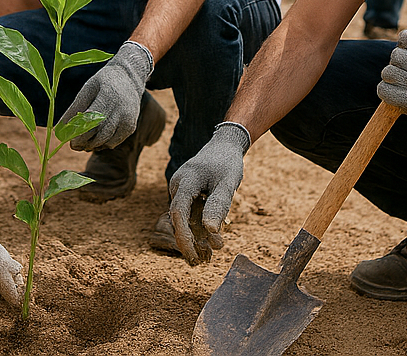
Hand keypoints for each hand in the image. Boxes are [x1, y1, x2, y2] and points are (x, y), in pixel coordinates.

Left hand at [61, 40, 152, 150]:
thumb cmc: (104, 82)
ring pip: (107, 142)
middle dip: (85, 143)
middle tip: (74, 145)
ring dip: (93, 146)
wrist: (129, 78)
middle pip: (100, 135)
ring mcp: (128, 120)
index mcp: (108, 97)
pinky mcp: (131, 127)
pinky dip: (103, 144)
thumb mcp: (87, 89)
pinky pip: (114, 142)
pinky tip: (96, 139)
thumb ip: (74, 108)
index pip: (92, 123)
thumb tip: (60, 129)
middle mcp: (121, 111)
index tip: (70, 142)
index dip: (80, 135)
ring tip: (84, 143)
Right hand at [167, 121, 249, 263]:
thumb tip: (210, 232)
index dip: (184, 236)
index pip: (178, 213)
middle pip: (178, 219)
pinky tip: (210, 242)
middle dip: (189, 242)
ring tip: (210, 255)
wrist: (224, 145)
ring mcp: (180, 189)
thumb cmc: (227, 163)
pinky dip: (197, 228)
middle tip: (202, 262)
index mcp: (186, 181)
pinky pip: (188, 213)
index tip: (194, 254)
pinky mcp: (186, 193)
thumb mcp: (228, 183)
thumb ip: (219, 205)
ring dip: (195, 237)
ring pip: (183, 219)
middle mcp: (178, 185)